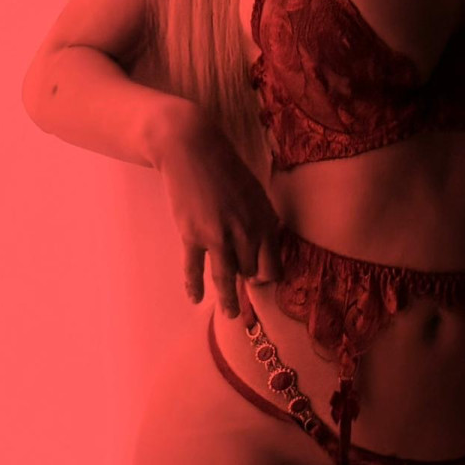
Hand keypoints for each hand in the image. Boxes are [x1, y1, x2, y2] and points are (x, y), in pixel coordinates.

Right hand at [151, 102, 281, 317]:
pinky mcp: (192, 235)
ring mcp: (218, 235)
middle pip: (249, 272)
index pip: (272, 262)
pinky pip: (195, 269)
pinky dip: (194, 286)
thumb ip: (261, 219)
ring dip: (229, 300)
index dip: (268, 277)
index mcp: (263, 219)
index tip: (262, 285)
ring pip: (226, 278)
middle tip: (246, 304)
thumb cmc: (225, 168)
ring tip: (231, 316)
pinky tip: (196, 299)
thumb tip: (266, 246)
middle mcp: (245, 231)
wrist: (192, 148)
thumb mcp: (254, 191)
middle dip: (247, 286)